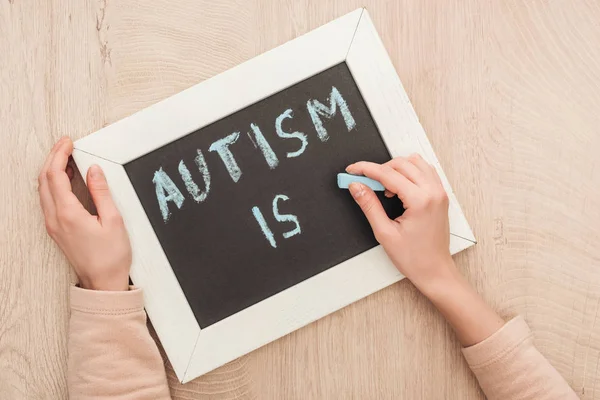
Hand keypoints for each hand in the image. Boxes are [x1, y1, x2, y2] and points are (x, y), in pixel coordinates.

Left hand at [38, 137, 131, 290]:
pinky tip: (66, 181)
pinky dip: (54, 184)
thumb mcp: (113, 220)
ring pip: (44, 190)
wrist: (103, 283)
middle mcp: (55, 219)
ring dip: (52, 171)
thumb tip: (93, 172)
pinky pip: (48, 200)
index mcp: (68, 214)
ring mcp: (53, 225)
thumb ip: (101, 193)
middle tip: (65, 145)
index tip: (68, 143)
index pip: (55, 175)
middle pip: (44, 180)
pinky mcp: (57, 230)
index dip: (60, 155)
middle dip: (53, 158)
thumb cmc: (110, 257)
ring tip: (67, 159)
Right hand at [346, 154, 454, 293]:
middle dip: (379, 169)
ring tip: (384, 187)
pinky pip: (425, 170)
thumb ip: (369, 205)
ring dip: (395, 168)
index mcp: (420, 201)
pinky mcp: (440, 195)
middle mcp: (433, 192)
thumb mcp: (384, 232)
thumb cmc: (414, 258)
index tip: (352, 170)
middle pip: (401, 164)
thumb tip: (357, 187)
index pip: (387, 174)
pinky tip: (399, 186)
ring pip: (414, 162)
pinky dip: (409, 172)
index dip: (365, 169)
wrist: (434, 270)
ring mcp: (439, 192)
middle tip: (364, 182)